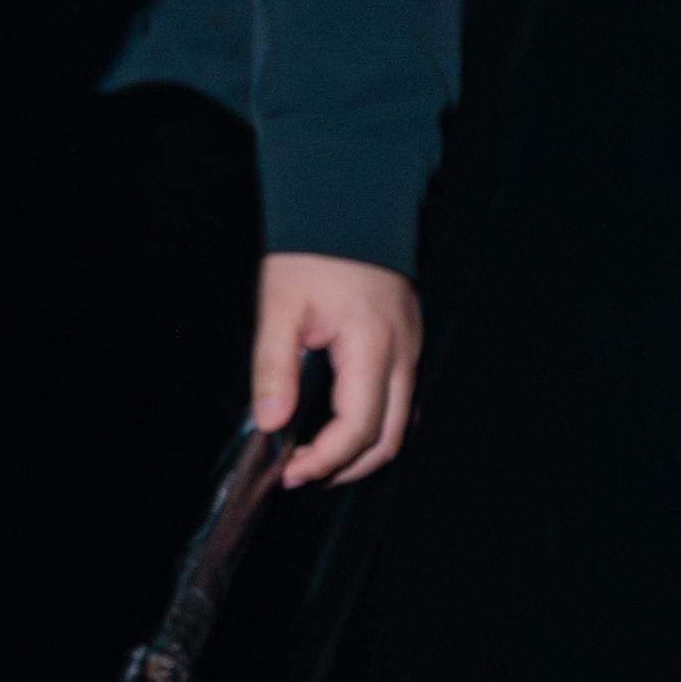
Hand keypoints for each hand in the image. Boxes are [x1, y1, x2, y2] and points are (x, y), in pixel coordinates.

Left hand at [254, 252, 421, 486]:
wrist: (348, 207)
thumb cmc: (313, 250)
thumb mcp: (279, 305)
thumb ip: (274, 367)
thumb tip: (270, 423)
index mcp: (373, 347)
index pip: (359, 428)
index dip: (325, 460)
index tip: (289, 471)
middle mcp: (402, 356)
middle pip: (389, 439)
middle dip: (346, 467)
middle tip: (300, 474)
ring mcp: (410, 351)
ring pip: (398, 423)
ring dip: (359, 449)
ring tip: (312, 457)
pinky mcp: (405, 345)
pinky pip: (397, 400)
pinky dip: (370, 424)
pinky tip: (335, 425)